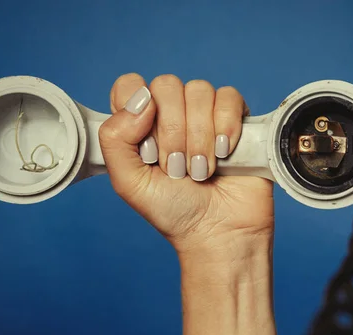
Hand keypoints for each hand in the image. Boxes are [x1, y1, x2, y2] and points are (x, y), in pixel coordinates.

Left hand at [99, 74, 273, 273]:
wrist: (219, 232)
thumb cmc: (174, 211)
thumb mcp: (129, 182)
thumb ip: (115, 139)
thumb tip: (143, 99)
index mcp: (142, 124)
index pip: (130, 85)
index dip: (136, 106)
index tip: (146, 143)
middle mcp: (173, 113)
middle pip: (166, 85)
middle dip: (171, 131)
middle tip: (177, 168)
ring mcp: (206, 114)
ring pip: (199, 90)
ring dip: (199, 136)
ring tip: (201, 170)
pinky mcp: (237, 119)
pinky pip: (229, 97)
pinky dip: (225, 126)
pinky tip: (224, 153)